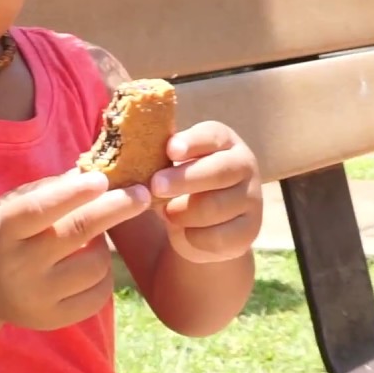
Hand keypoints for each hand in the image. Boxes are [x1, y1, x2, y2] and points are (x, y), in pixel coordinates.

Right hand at [0, 171, 149, 330]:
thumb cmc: (3, 233)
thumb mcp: (12, 204)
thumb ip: (50, 189)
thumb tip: (96, 170)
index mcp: (2, 230)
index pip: (41, 209)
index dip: (74, 193)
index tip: (103, 178)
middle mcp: (17, 267)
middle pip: (78, 233)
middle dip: (116, 208)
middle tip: (143, 193)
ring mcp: (36, 297)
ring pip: (96, 263)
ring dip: (105, 243)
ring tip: (93, 235)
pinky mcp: (53, 320)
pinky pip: (99, 294)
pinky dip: (105, 273)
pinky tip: (92, 261)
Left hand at [149, 121, 262, 264]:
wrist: (204, 226)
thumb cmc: (180, 184)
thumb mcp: (171, 165)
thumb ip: (155, 155)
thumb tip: (123, 145)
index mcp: (224, 141)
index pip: (213, 135)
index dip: (192, 141)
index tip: (170, 149)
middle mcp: (244, 165)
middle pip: (218, 170)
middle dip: (184, 179)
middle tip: (155, 186)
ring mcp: (251, 198)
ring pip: (215, 207)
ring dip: (183, 212)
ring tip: (166, 213)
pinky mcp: (249, 231)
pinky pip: (217, 237)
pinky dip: (193, 237)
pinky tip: (183, 232)